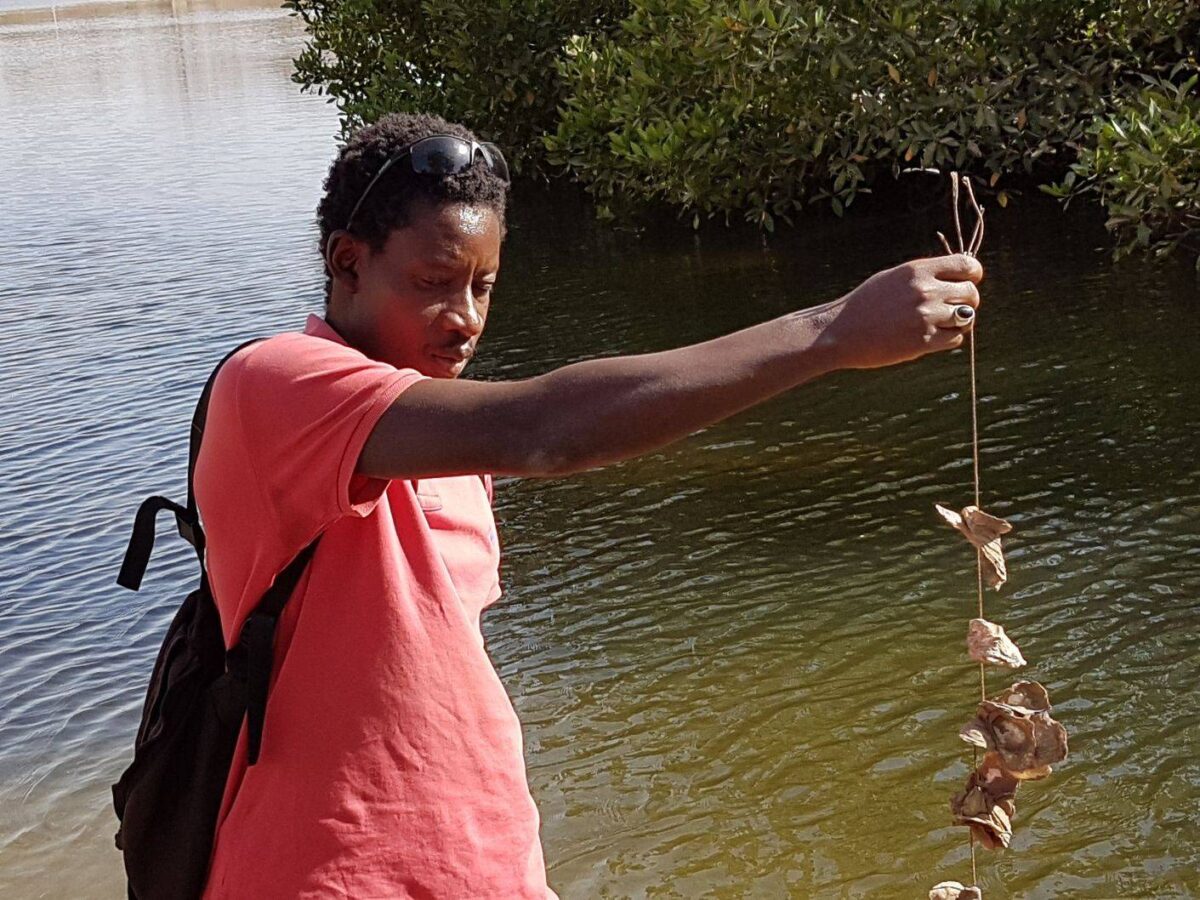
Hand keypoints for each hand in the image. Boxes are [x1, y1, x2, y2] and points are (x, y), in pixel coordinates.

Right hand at [822, 254, 982, 369]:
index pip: (968, 266)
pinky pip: (956, 339)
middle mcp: (925, 291)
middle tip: (952, 309)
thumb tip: (956, 280)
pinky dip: (949, 339)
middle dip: (967, 302)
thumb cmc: (864, 304)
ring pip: (967, 318)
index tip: (965, 283)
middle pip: (971, 294)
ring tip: (941, 324)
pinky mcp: (923, 341)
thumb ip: (925, 277)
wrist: (840, 332)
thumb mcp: (894, 278)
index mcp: (918, 270)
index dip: (972, 276)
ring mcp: (926, 317)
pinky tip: (931, 337)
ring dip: (959, 322)